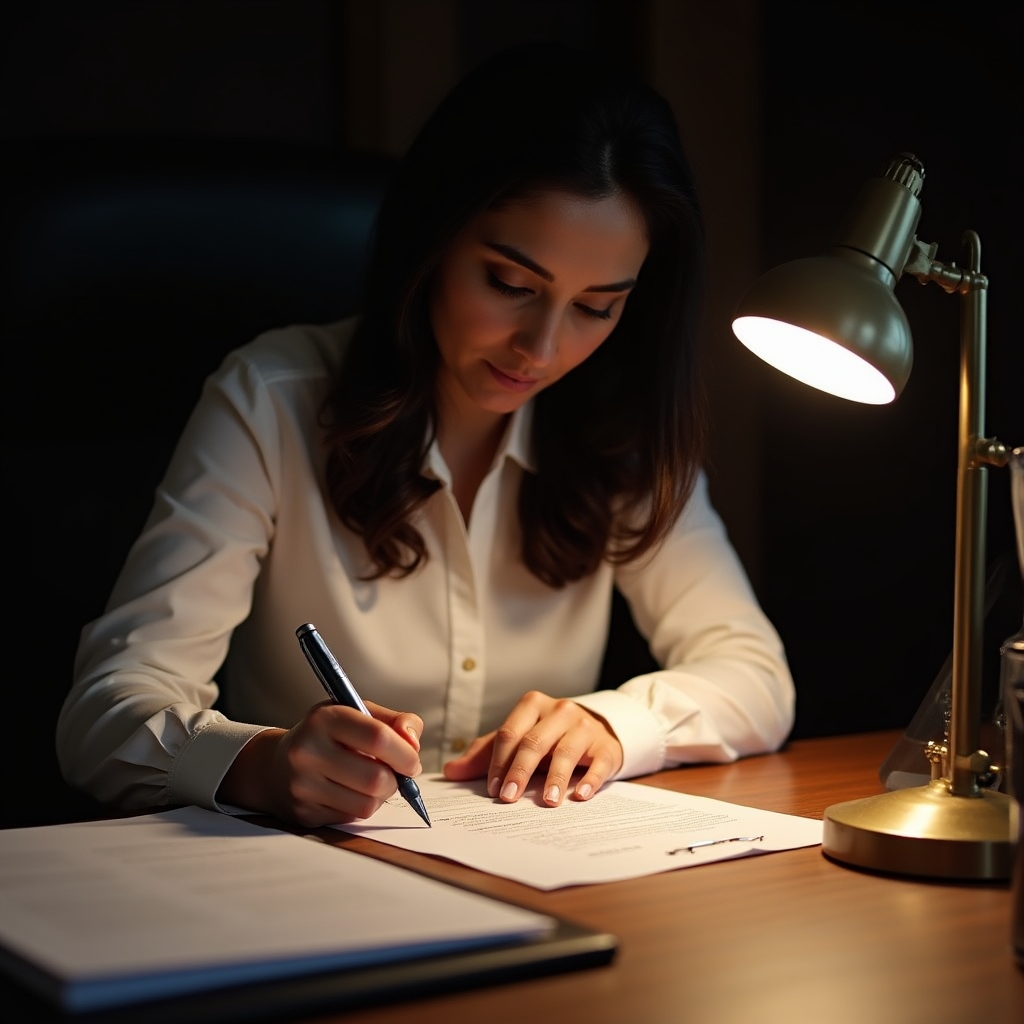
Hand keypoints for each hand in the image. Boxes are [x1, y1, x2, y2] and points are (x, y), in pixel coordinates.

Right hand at [218, 699, 423, 827]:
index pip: (378, 737)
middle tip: (396, 774)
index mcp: (325, 718)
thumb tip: (413, 743)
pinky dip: (362, 806)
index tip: (412, 761)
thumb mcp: (358, 713)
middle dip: (396, 780)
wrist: (276, 765)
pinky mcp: (304, 812)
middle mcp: (309, 750)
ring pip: (367, 804)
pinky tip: (352, 792)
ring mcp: (303, 784)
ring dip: (381, 796)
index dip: (404, 753)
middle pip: (376, 778)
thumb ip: (394, 721)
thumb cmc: (327, 736)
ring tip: (372, 781)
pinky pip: (352, 817)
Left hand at [442, 691, 622, 805]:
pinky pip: (598, 762)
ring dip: (555, 779)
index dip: (498, 762)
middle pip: (534, 742)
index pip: (510, 733)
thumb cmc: (548, 737)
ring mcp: (585, 727)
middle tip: (509, 797)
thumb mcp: (518, 739)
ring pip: (566, 751)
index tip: (492, 789)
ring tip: (547, 802)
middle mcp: (560, 711)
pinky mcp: (606, 746)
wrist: (595, 730)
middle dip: (520, 771)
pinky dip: (590, 779)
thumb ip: (485, 754)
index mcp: (533, 705)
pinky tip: (580, 794)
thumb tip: (451, 772)